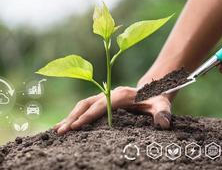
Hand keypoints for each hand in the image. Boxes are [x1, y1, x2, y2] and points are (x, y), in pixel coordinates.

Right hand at [53, 86, 171, 134]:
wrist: (152, 90)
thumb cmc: (156, 99)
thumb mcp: (162, 105)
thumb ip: (163, 113)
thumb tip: (164, 124)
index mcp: (121, 95)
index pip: (101, 106)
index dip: (87, 116)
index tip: (74, 127)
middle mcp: (109, 93)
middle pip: (87, 104)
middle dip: (73, 117)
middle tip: (61, 132)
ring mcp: (103, 96)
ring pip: (82, 105)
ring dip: (70, 116)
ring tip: (57, 129)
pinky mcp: (101, 101)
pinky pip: (84, 107)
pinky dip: (73, 115)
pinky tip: (65, 124)